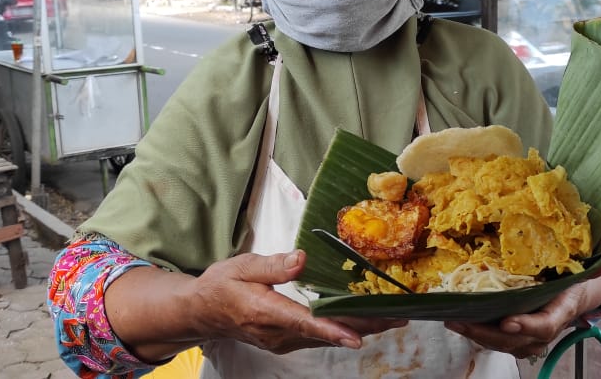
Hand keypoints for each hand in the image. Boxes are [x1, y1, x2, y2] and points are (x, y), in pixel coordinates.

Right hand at [187, 250, 406, 353]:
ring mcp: (283, 341)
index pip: (305, 322)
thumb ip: (273, 265)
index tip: (358, 335)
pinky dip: (344, 329)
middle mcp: (277, 333)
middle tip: (398, 316)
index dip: (333, 329)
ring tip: (393, 317)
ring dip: (360, 328)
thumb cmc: (221, 286)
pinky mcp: (287, 341)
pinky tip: (365, 320)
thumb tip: (302, 259)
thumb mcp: (242, 266)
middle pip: (326, 333)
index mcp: (265, 313)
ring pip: (327, 337)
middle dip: (363, 326)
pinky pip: (320, 337)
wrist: (202, 312)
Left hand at [445, 273, 600, 358]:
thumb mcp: (588, 269)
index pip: (546, 325)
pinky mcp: (518, 336)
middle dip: (487, 333)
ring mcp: (531, 336)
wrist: (579, 294)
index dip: (527, 326)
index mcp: (563, 310)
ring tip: (453, 320)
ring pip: (503, 343)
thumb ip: (600, 264)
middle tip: (462, 321)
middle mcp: (546, 328)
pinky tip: (459, 321)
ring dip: (477, 334)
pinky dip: (478, 333)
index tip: (508, 322)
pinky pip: (497, 340)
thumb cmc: (577, 278)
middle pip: (516, 339)